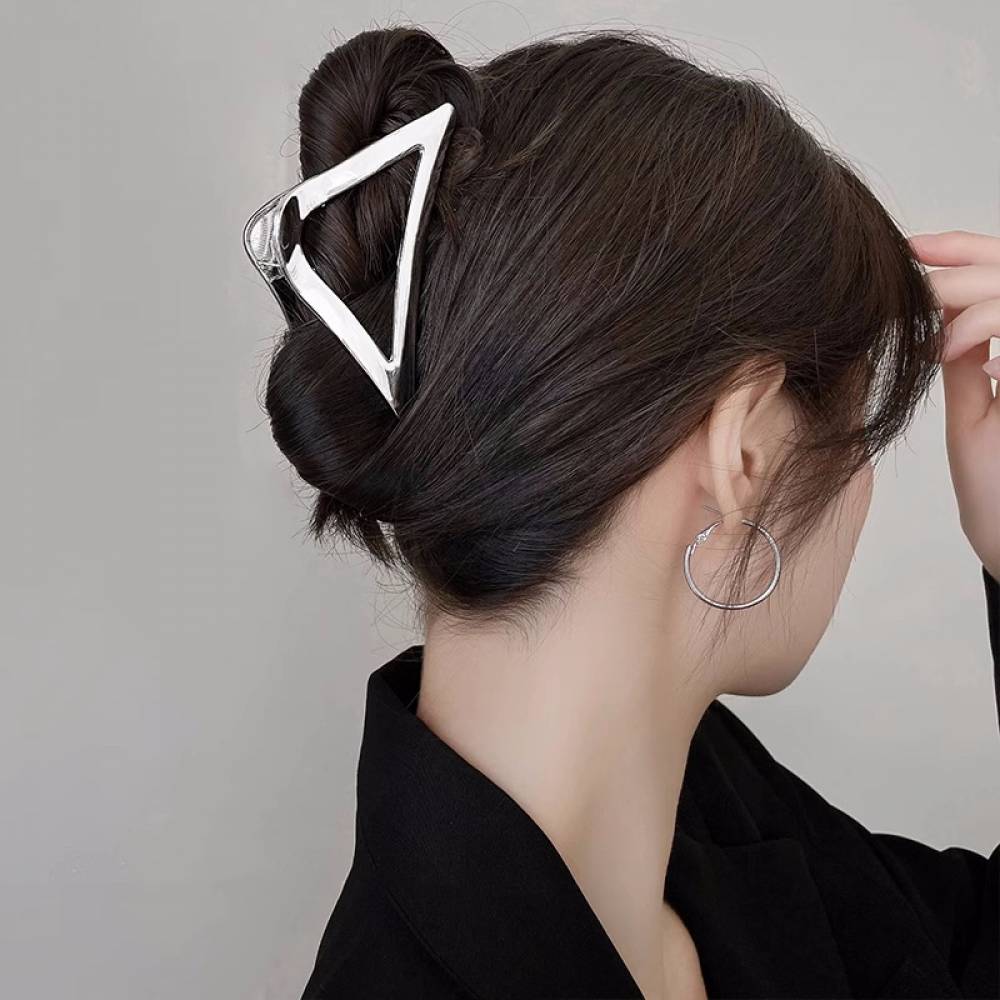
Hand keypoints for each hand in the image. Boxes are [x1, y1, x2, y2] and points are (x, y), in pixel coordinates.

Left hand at [908, 230, 999, 579]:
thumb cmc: (998, 491)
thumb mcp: (977, 414)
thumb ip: (971, 362)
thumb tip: (939, 318)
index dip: (964, 249)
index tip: (910, 247)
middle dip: (964, 272)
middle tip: (915, 289)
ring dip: (980, 305)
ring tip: (943, 343)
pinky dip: (995, 335)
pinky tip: (965, 356)